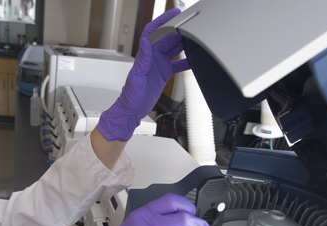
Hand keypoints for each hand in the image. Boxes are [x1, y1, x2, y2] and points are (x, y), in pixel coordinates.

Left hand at [98, 9, 189, 141]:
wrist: (132, 110)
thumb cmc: (131, 96)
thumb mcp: (137, 77)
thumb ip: (143, 60)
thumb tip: (146, 41)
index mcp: (145, 56)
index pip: (153, 32)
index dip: (162, 21)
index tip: (173, 13)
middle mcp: (152, 57)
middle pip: (166, 38)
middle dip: (177, 30)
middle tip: (190, 25)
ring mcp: (158, 64)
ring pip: (173, 48)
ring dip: (183, 43)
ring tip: (194, 38)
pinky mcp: (163, 73)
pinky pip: (177, 63)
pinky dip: (185, 61)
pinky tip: (194, 60)